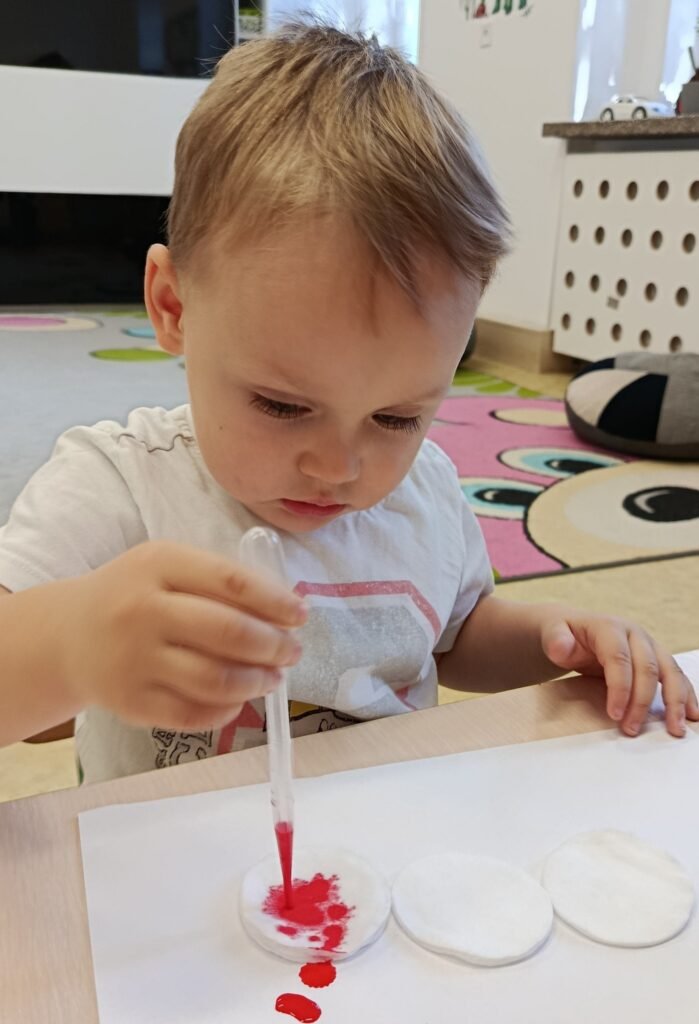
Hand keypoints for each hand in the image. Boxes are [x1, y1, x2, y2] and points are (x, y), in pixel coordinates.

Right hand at [57, 541, 305, 730]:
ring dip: (257, 682)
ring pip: (215, 679)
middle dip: (274, 646)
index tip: (300, 615)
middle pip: (228, 632)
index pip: (232, 582)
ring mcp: (134, 658)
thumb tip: (287, 612)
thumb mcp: (169, 567)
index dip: (275, 602)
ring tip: (273, 678)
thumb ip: (221, 582)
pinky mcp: (130, 702)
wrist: (67, 634)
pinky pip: (193, 714)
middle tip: (292, 652)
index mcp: (159, 563)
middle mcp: (143, 609)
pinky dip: (227, 710)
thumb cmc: (135, 595)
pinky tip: (239, 700)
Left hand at [541, 612, 698, 737]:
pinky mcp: (656, 658)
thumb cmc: (563, 633)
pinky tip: (693, 715)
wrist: (573, 627)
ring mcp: (649, 645)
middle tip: (632, 729)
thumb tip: (561, 648)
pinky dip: (686, 695)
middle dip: (642, 701)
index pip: (619, 658)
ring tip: (676, 728)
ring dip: (675, 701)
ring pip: (670, 671)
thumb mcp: (552, 633)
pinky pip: (676, 676)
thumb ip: (556, 640)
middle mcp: (635, 634)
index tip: (614, 714)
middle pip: (647, 667)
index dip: (620, 687)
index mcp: (609, 627)